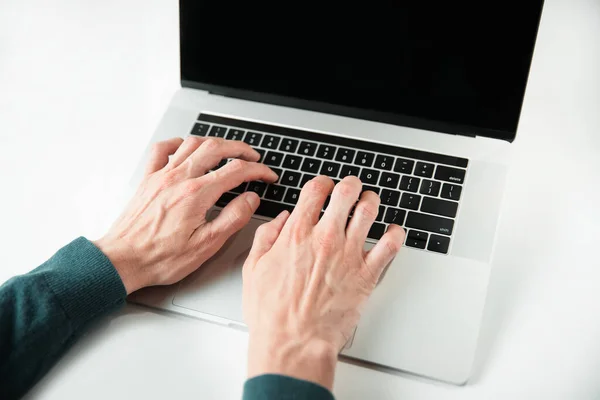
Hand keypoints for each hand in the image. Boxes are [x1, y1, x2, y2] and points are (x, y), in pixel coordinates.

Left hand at [94, 136, 277, 293]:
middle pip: (216, 148)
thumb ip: (232, 218)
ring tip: (227, 150)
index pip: (236, 171)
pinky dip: (178, 143)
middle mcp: (179, 179)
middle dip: (240, 149)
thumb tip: (249, 199)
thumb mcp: (206, 245)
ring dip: (214, 142)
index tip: (267, 175)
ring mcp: (161, 176)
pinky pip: (162, 150)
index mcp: (196, 194)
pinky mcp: (148, 180)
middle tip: (253, 157)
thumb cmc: (160, 258)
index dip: (258, 170)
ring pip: (192, 144)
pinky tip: (186, 146)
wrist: (123, 261)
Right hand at [242, 175, 404, 389]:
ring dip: (371, 201)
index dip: (322, 182)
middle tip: (351, 187)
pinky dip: (396, 234)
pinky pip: (390, 246)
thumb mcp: (253, 269)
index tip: (325, 186)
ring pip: (369, 211)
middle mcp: (325, 239)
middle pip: (345, 193)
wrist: (294, 343)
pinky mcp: (366, 275)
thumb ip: (266, 237)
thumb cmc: (273, 314)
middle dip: (350, 185)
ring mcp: (348, 255)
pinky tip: (392, 232)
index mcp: (297, 235)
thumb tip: (280, 220)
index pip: (315, 190)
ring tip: (369, 202)